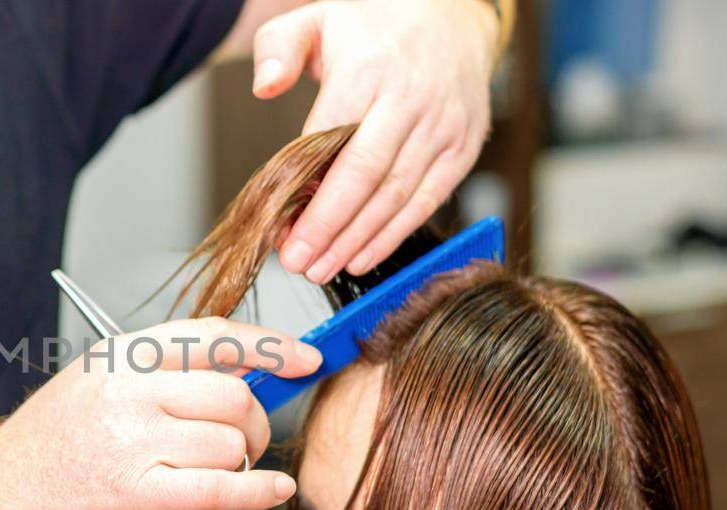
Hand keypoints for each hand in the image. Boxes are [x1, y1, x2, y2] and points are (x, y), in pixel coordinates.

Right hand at [0, 317, 319, 509]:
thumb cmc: (48, 451)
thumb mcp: (95, 387)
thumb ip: (159, 376)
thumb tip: (240, 373)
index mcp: (118, 357)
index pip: (211, 336)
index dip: (268, 345)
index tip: (303, 357)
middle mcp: (126, 391)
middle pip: (233, 393)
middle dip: (254, 421)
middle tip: (246, 442)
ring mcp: (129, 442)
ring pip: (229, 442)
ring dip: (239, 464)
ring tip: (217, 475)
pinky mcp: (134, 494)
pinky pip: (218, 488)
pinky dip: (255, 491)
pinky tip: (269, 490)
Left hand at [253, 0, 501, 281]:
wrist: (454, 15)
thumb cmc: (375, 24)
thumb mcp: (317, 18)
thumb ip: (279, 48)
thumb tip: (265, 87)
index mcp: (370, 69)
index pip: (332, 140)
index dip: (307, 191)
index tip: (280, 227)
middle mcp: (411, 100)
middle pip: (366, 176)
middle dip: (329, 227)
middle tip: (298, 262)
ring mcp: (443, 126)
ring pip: (397, 195)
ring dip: (358, 239)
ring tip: (322, 268)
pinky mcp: (462, 148)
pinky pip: (428, 200)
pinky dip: (395, 234)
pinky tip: (363, 257)